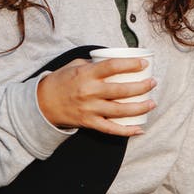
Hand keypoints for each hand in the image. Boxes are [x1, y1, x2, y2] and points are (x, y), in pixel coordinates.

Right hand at [36, 57, 155, 135]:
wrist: (41, 104)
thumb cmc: (60, 81)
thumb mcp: (74, 66)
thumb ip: (93, 63)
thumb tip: (112, 61)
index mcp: (86, 74)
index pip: (113, 66)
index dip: (131, 64)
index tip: (144, 64)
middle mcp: (89, 92)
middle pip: (121, 90)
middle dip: (141, 87)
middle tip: (152, 83)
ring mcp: (90, 109)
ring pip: (120, 110)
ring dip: (139, 107)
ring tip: (152, 103)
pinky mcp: (89, 123)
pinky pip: (111, 129)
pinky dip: (126, 131)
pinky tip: (139, 129)